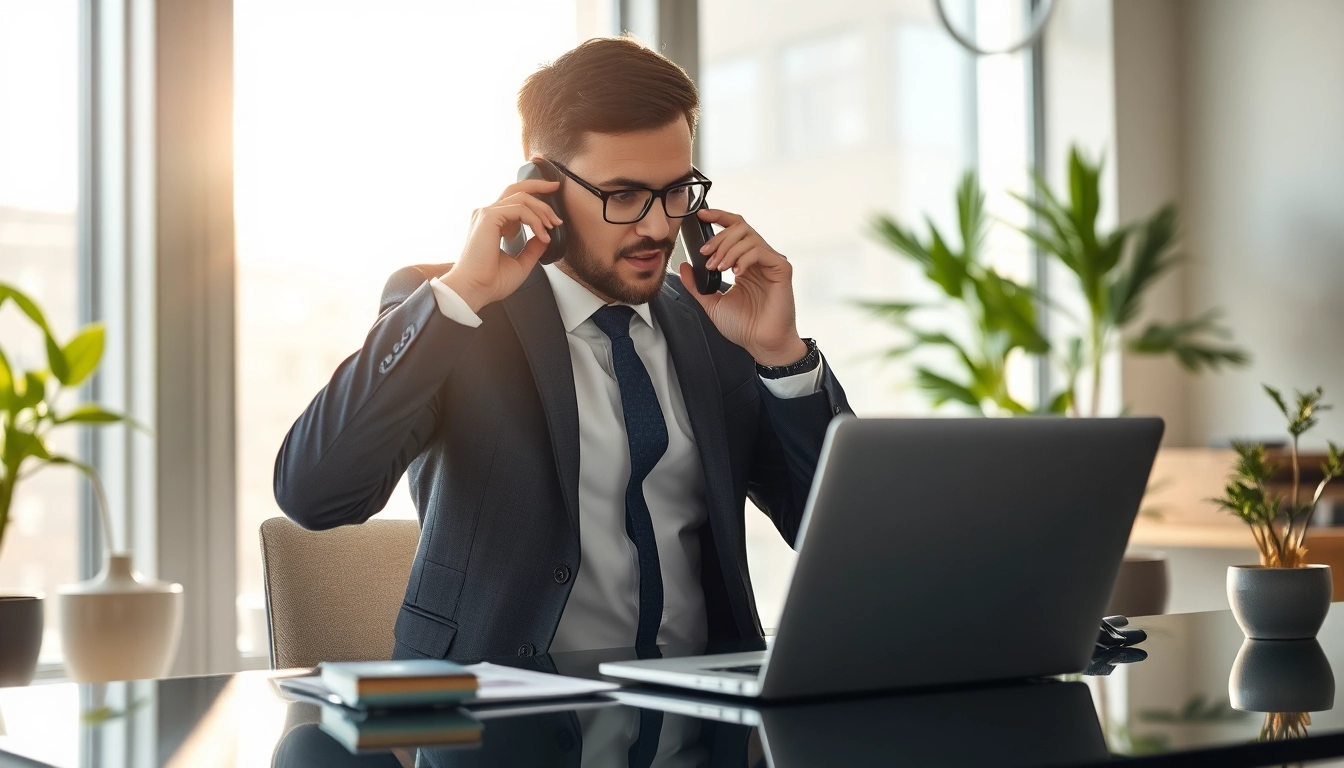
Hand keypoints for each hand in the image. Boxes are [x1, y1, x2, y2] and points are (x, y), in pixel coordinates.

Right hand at [440, 178, 562, 312]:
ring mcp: (486, 214)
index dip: (535, 199)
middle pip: (516, 189)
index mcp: (493, 224)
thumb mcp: (521, 263)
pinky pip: (519, 209)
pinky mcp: (488, 217)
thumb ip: (533, 248)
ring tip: (553, 224)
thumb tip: (545, 236)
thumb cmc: (490, 282)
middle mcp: (488, 215)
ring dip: (542, 209)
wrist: (475, 290)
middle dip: (539, 185)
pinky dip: (535, 219)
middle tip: (557, 188)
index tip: (553, 208)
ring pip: (521, 197)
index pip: (514, 201)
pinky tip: (542, 232)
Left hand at [677, 208, 807, 365]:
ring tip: (718, 268)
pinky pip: (760, 251)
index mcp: (744, 263)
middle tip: (706, 255)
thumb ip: (696, 284)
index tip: (700, 216)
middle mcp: (758, 259)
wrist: (760, 344)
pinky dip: (744, 257)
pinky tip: (735, 272)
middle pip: (740, 228)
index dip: (718, 217)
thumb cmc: (744, 326)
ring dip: (728, 249)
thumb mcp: (711, 302)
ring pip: (749, 237)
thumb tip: (684, 265)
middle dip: (719, 239)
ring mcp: (771, 262)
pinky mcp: (781, 269)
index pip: (734, 229)